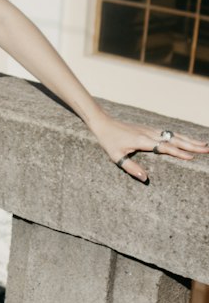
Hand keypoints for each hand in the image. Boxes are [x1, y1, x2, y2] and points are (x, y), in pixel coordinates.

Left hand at [89, 110, 208, 183]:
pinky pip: (170, 133)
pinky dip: (182, 136)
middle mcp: (150, 134)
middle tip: (207, 149)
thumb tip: (145, 179)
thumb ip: (131, 168)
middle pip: (175, 140)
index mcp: (143, 141)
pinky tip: (189, 140)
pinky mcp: (150, 129)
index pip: (165, 148)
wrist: (104, 123)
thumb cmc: (109, 142)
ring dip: (190, 140)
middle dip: (192, 145)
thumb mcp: (116, 157)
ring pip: (175, 135)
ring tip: (204, 144)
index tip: (192, 157)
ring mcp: (151, 130)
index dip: (179, 153)